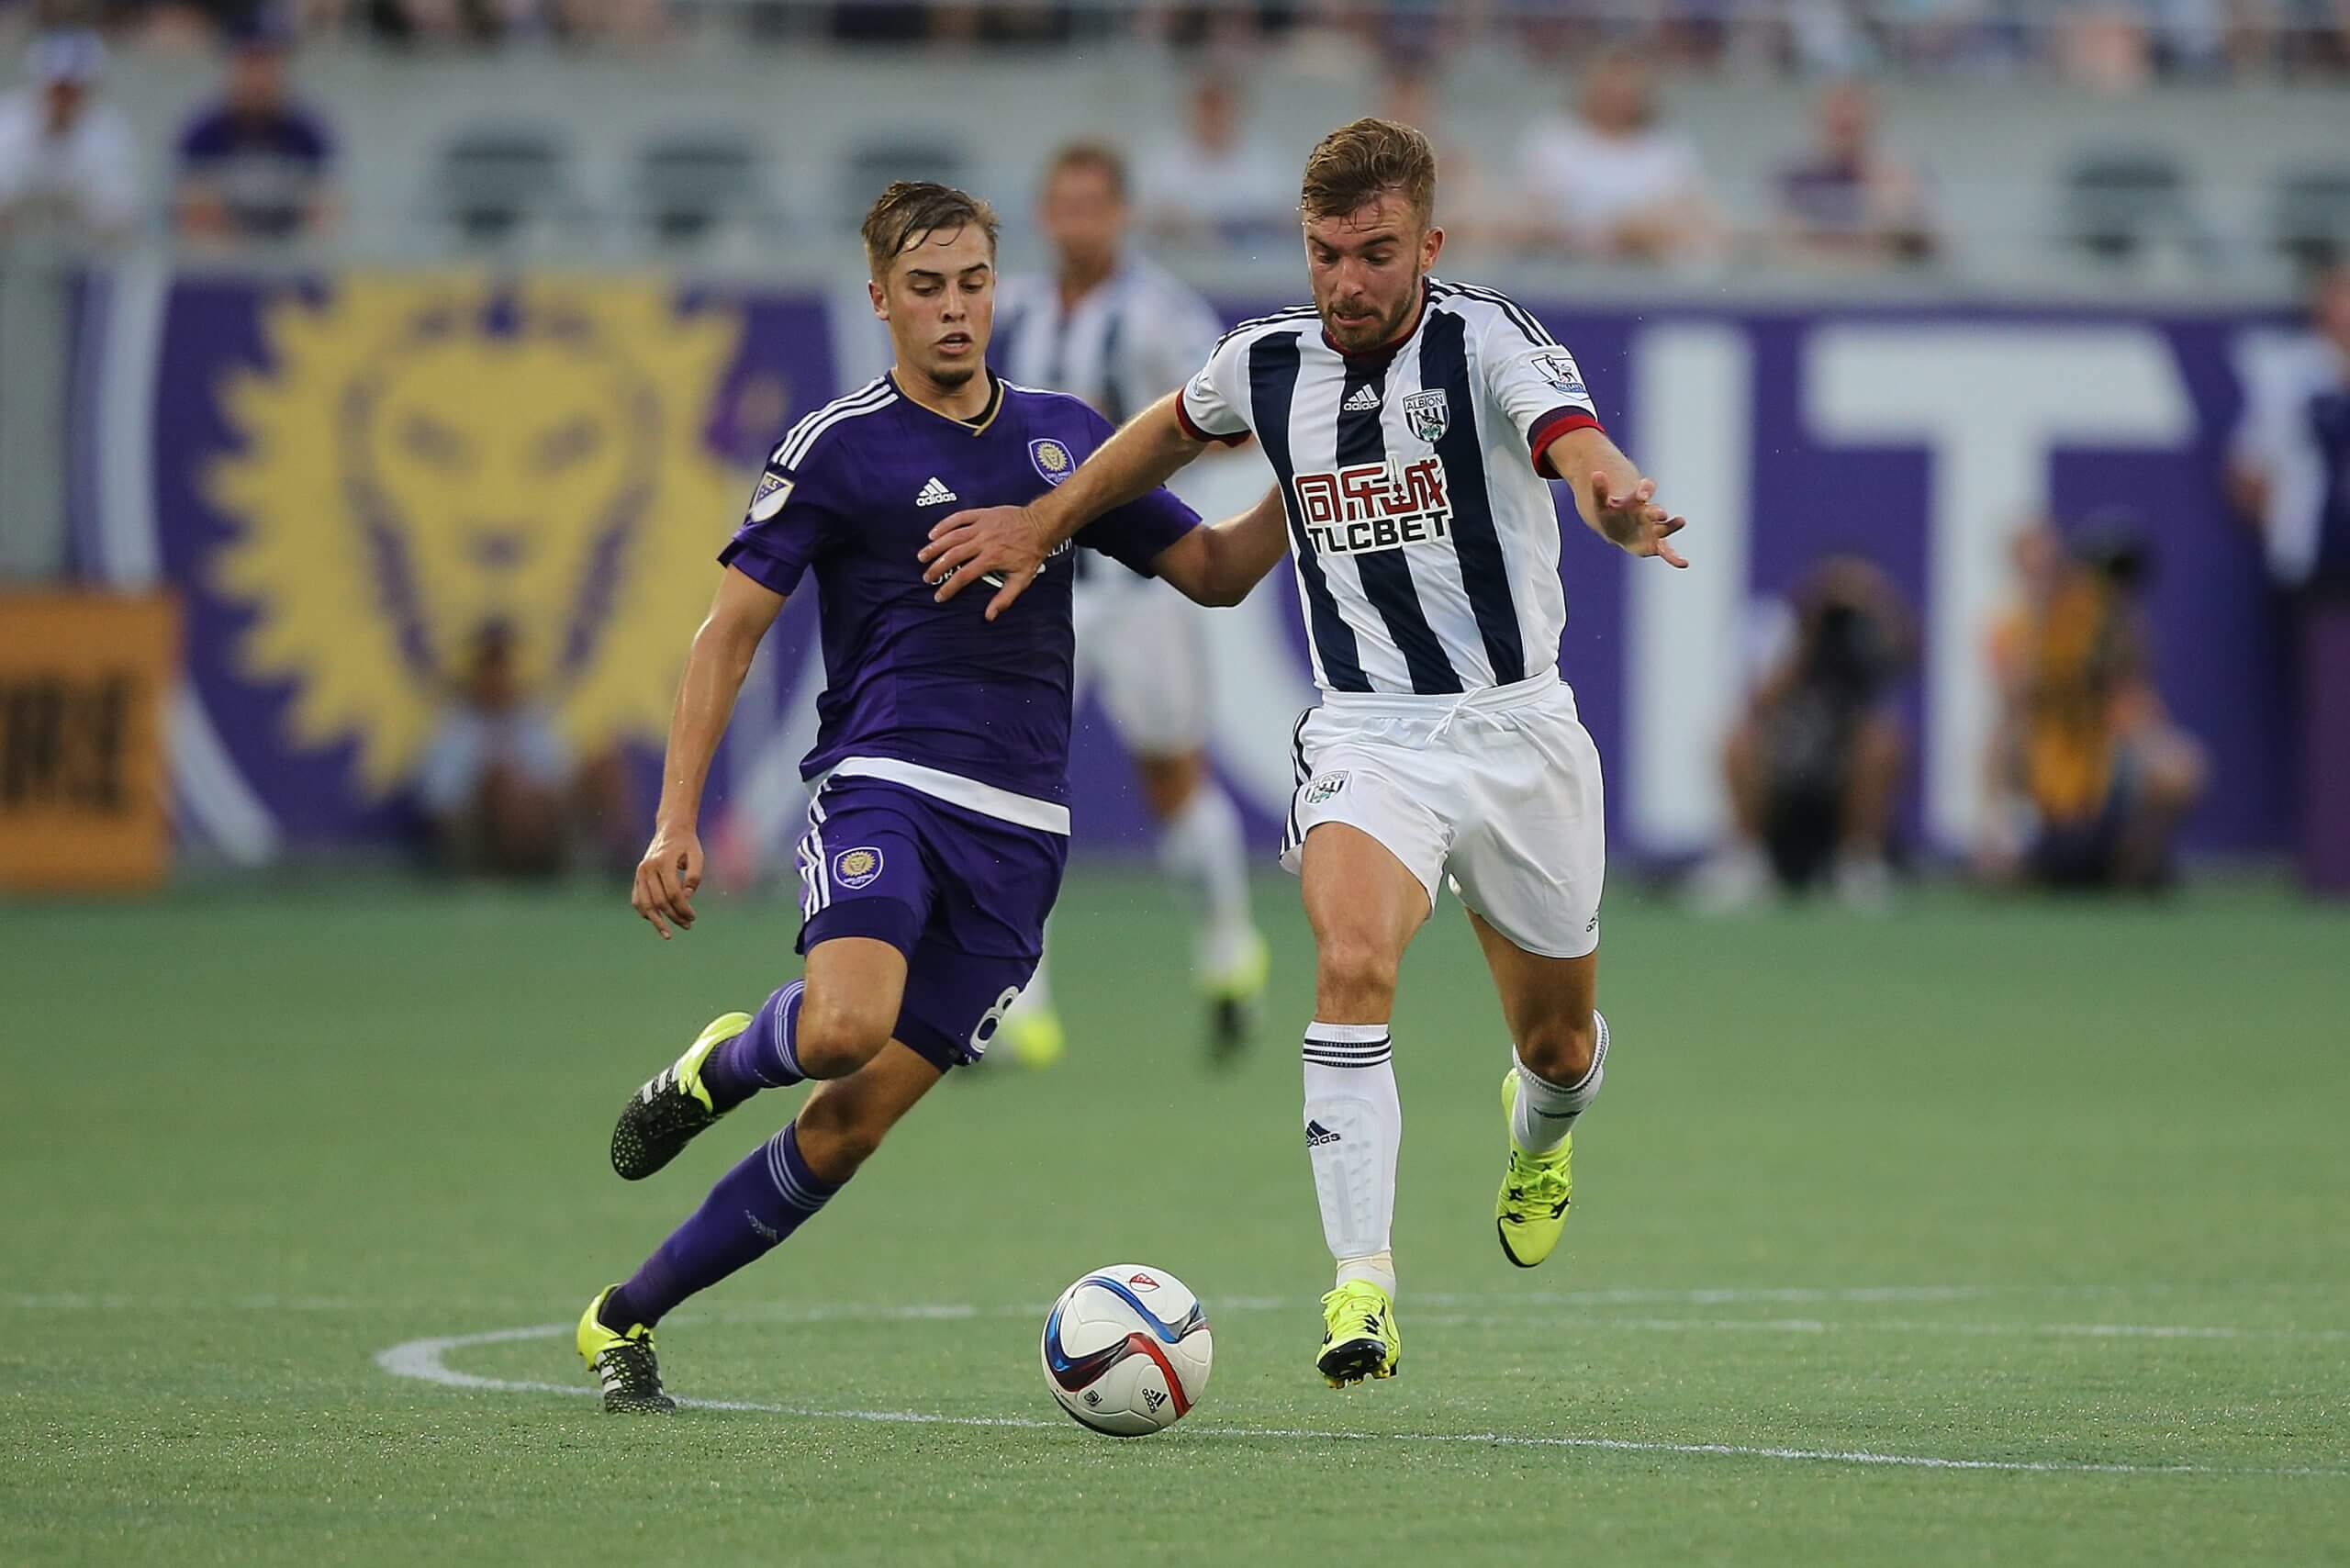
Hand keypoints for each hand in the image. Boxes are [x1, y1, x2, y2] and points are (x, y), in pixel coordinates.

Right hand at [633, 826, 703, 938]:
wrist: (671, 829)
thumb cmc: (687, 844)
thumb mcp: (697, 856)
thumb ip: (694, 877)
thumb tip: (686, 898)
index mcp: (663, 862)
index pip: (673, 893)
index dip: (683, 909)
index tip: (693, 917)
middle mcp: (648, 868)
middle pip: (659, 901)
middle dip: (674, 917)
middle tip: (687, 925)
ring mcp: (640, 872)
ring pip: (644, 903)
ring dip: (657, 921)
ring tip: (668, 933)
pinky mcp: (637, 876)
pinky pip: (637, 899)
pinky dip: (645, 911)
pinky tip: (656, 921)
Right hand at [917, 505, 1048, 619]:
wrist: (1041, 525)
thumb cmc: (1031, 552)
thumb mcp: (1022, 579)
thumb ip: (1004, 598)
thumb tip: (989, 616)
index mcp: (992, 558)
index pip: (964, 575)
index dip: (949, 587)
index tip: (939, 596)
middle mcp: (983, 542)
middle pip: (953, 555)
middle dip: (937, 567)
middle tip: (926, 577)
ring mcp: (981, 526)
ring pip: (952, 536)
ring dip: (935, 546)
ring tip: (922, 556)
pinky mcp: (982, 514)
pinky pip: (959, 517)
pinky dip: (944, 524)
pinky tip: (933, 533)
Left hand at [1591, 472, 1688, 568]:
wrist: (1615, 526)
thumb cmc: (1610, 512)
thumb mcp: (1601, 503)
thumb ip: (1600, 491)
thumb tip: (1597, 474)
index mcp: (1638, 498)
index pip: (1646, 488)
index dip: (1645, 489)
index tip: (1642, 494)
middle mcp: (1649, 512)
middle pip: (1656, 510)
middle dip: (1657, 512)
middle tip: (1660, 514)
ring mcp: (1653, 528)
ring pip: (1664, 528)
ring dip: (1672, 525)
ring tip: (1681, 522)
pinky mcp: (1654, 544)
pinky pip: (1665, 551)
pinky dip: (1674, 557)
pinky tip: (1684, 563)